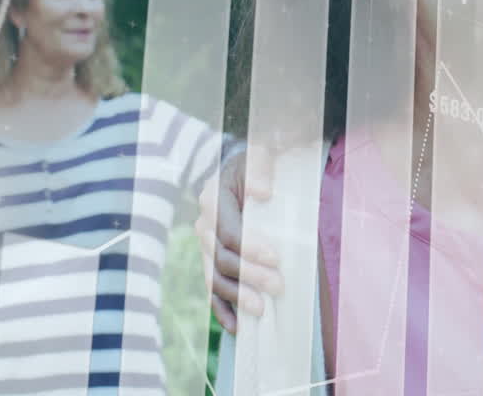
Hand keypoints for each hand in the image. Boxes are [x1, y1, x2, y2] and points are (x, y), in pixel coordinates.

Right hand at [197, 145, 281, 333]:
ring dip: (237, 296)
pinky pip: (212, 288)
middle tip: (279, 286)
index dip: (251, 248)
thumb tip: (262, 193)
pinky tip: (237, 328)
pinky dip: (222, 309)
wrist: (247, 170)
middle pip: (222, 259)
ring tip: (261, 310)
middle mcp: (203, 224)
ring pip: (215, 277)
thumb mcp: (261, 155)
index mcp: (212, 199)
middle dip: (251, 275)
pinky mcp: (211, 260)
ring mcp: (205, 245)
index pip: (229, 232)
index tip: (276, 258)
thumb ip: (260, 168)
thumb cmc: (258, 164)